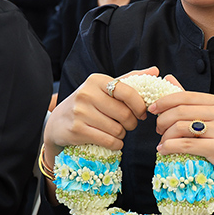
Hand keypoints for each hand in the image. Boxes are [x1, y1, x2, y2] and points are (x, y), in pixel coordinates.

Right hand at [44, 67, 159, 158]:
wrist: (57, 123)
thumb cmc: (87, 104)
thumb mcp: (104, 88)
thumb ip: (129, 80)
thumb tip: (155, 70)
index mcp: (97, 80)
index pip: (128, 92)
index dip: (140, 105)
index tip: (142, 113)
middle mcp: (87, 94)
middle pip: (125, 114)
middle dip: (131, 123)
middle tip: (128, 125)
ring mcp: (80, 112)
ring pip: (118, 129)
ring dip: (122, 135)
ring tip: (116, 132)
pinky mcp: (77, 130)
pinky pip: (109, 141)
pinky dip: (116, 144)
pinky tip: (112, 141)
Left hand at [149, 75, 213, 197]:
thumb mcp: (208, 119)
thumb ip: (188, 101)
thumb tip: (168, 78)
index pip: (186, 96)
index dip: (165, 101)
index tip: (152, 109)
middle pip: (181, 111)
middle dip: (163, 120)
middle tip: (158, 129)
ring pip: (181, 127)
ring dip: (165, 136)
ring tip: (162, 143)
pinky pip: (186, 144)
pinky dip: (170, 147)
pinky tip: (163, 150)